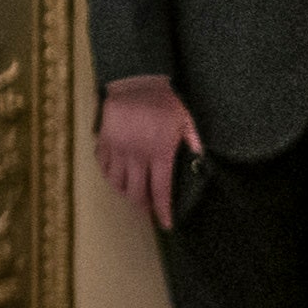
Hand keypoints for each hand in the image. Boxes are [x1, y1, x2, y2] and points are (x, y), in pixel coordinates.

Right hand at [99, 73, 195, 231]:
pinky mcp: (104, 142)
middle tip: (148, 210)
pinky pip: (103, 166)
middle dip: (142, 206)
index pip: (160, 191)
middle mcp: (136, 157)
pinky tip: (115, 175)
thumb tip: (204, 157)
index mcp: (159, 154)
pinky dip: (109, 175)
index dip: (163, 211)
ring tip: (132, 194)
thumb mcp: (186, 119)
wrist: (135, 82)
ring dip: (124, 193)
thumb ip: (194, 140)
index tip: (166, 224)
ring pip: (116, 183)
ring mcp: (118, 150)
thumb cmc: (164, 101)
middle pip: (135, 193)